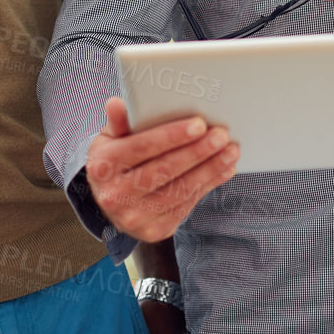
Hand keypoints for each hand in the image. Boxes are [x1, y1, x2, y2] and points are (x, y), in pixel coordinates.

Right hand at [86, 98, 237, 241]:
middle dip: (197, 152)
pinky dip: (208, 185)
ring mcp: (134, 217)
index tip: (199, 124)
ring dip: (210, 169)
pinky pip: (186, 205)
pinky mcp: (154, 230)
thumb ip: (118, 122)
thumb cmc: (116, 162)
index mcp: (103, 166)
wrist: (112, 203)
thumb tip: (116, 103)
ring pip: (179, 190)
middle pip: (164, 170)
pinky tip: (223, 170)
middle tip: (221, 136)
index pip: (141, 147)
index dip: (172, 136)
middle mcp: (115, 195)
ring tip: (230, 151)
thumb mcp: (110, 139)